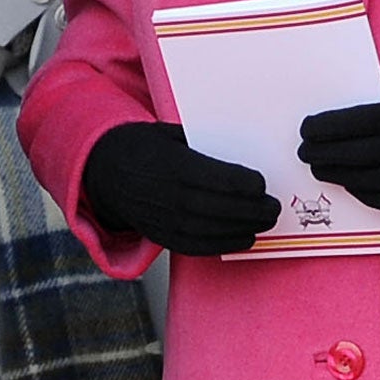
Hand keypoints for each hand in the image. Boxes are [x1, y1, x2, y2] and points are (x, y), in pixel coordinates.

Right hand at [81, 121, 279, 255]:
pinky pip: (196, 246)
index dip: (244, 184)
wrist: (105, 172)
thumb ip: (201, 143)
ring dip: (243, 229)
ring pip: (211, 230)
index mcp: (173, 165)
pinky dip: (223, 245)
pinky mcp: (160, 236)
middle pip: (219, 207)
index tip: (262, 183)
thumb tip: (239, 150)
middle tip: (274, 207)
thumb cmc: (143, 146)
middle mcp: (168, 196)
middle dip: (252, 210)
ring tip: (265, 224)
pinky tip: (243, 239)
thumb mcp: (169, 133)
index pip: (217, 179)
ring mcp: (163, 219)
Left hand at [298, 94, 379, 227]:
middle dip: (320, 152)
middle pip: (349, 152)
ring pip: (359, 178)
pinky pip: (379, 198)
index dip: (324, 127)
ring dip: (333, 173)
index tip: (306, 128)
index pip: (350, 123)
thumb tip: (351, 124)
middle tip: (303, 151)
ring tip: (318, 168)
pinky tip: (347, 183)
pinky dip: (358, 191)